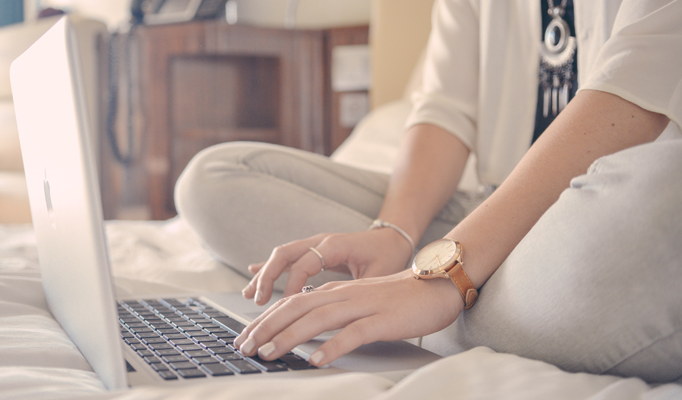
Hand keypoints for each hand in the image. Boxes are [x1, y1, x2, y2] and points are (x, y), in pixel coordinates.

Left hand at [234, 270, 464, 365]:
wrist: (437, 285)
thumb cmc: (398, 298)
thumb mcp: (359, 302)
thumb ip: (333, 312)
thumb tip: (305, 330)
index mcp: (336, 292)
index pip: (291, 303)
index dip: (265, 320)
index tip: (245, 337)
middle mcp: (344, 296)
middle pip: (296, 309)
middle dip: (266, 328)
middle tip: (244, 347)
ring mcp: (363, 306)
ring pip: (317, 319)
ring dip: (289, 337)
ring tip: (268, 354)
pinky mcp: (382, 320)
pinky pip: (353, 333)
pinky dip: (332, 347)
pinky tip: (316, 360)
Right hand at [242, 228, 413, 304]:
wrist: (393, 237)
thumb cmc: (388, 255)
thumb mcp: (378, 274)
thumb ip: (357, 288)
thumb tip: (338, 309)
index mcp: (335, 245)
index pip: (305, 264)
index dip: (292, 285)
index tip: (286, 306)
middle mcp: (321, 241)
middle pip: (284, 254)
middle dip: (267, 277)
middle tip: (257, 301)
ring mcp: (315, 244)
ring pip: (282, 256)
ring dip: (264, 274)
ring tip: (249, 295)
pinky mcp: (313, 250)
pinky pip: (287, 258)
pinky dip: (270, 267)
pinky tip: (254, 275)